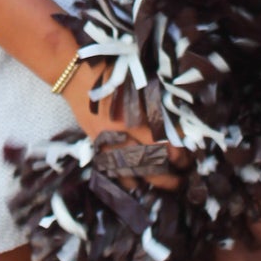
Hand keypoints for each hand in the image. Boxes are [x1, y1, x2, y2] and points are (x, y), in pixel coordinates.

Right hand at [59, 59, 186, 190]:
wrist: (72, 75)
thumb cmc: (108, 74)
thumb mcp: (135, 85)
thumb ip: (152, 105)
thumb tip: (175, 125)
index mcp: (130, 117)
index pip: (159, 144)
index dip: (176, 154)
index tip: (187, 158)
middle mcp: (118, 134)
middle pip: (146, 164)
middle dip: (167, 177)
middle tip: (182, 179)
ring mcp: (105, 142)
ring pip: (129, 172)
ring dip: (149, 181)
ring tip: (165, 186)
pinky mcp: (95, 144)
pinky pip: (111, 169)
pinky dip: (125, 179)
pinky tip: (137, 184)